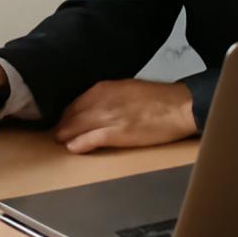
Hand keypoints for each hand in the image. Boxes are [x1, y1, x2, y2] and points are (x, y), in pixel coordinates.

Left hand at [53, 79, 195, 153]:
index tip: (64, 121)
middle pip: (73, 115)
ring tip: (61, 142)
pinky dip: (80, 143)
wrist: (179, 106)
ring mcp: (108, 117)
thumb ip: (109, 96)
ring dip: (67, 135)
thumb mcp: (128, 88)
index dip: (68, 114)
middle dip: (64, 125)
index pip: (76, 103)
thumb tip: (97, 106)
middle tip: (58, 134)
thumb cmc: (158, 99)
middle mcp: (102, 100)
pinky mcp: (117, 132)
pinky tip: (73, 148)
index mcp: (104, 89)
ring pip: (78, 126)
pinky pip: (91, 138)